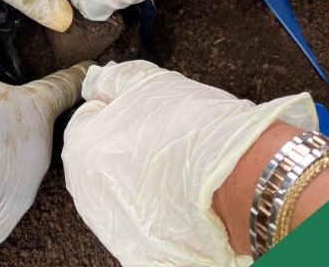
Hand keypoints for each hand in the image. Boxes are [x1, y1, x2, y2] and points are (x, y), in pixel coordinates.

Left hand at [62, 60, 317, 264]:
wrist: (247, 182)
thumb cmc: (196, 132)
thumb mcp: (149, 83)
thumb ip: (115, 78)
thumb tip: (99, 79)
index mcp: (81, 150)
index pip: (88, 117)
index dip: (118, 105)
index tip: (141, 106)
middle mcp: (88, 194)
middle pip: (103, 155)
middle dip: (127, 141)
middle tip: (164, 132)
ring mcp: (114, 227)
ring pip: (124, 188)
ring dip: (143, 175)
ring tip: (179, 164)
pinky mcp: (143, 251)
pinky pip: (147, 219)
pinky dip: (161, 208)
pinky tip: (184, 194)